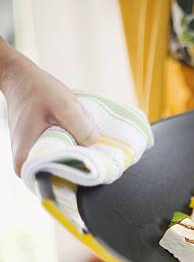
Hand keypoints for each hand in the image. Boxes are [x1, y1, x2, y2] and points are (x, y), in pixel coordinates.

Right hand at [0, 39, 98, 174]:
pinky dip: (75, 149)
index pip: (52, 183)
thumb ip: (81, 127)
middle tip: (102, 160)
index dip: (76, 179)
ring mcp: (35, 155)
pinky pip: (62, 155)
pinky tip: (88, 142)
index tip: (94, 171)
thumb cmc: (38, 90)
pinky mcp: (42, 148)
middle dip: (82, 168)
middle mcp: (28, 162)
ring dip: (80, 158)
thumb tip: (96, 145)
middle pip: (61, 176)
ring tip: (96, 150)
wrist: (22, 78)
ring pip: (63, 165)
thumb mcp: (65, 105)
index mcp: (27, 158)